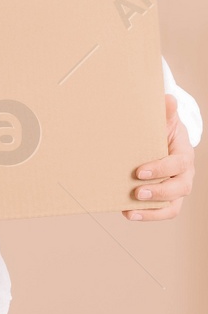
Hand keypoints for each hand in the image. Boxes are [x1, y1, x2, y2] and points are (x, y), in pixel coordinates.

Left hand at [126, 94, 194, 220]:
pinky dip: (148, 215)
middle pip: (180, 188)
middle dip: (159, 192)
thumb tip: (168, 98)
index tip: (139, 171)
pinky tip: (128, 213)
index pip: (178, 164)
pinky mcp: (168, 199)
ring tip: (131, 210)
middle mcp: (185, 175)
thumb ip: (166, 113)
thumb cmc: (163, 131)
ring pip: (173, 205)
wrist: (165, 141)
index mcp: (184, 154)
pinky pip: (164, 211)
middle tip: (137, 192)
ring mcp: (177, 188)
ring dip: (153, 210)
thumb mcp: (165, 121)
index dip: (161, 169)